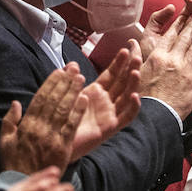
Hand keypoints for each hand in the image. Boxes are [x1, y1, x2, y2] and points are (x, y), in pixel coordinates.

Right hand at [0, 63, 87, 173]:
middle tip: (74, 70)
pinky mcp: (63, 147)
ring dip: (73, 92)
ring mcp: (52, 137)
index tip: (58, 71)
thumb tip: (16, 103)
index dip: (50, 84)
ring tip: (81, 79)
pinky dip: (78, 112)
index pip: (40, 98)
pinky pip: (72, 126)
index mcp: (26, 124)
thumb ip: (9, 121)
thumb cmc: (13, 162)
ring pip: (64, 110)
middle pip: (54, 100)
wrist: (23, 183)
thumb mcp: (4, 141)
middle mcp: (39, 128)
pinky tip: (84, 99)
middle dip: (64, 83)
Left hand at [70, 43, 141, 159]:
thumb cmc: (60, 118)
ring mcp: (109, 114)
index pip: (112, 74)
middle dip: (130, 69)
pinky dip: (132, 107)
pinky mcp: (110, 127)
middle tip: (137, 56)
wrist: (54, 142)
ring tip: (135, 72)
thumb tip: (72, 64)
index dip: (119, 62)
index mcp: (96, 92)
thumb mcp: (64, 95)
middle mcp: (105, 102)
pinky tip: (134, 96)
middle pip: (122, 82)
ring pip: (127, 97)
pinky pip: (126, 117)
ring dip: (133, 84)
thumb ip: (69, 80)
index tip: (125, 48)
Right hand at [140, 0, 191, 116]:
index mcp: (157, 56)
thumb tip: (130, 44)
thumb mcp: (135, 74)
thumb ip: (135, 56)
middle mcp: (172, 59)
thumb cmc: (143, 96)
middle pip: (186, 36)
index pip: (171, 34)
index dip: (180, 22)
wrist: (156, 116)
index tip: (186, 13)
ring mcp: (186, 69)